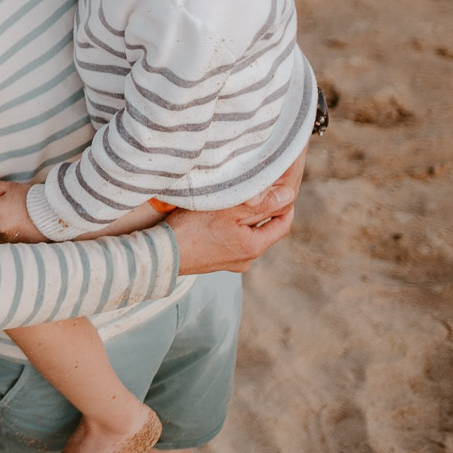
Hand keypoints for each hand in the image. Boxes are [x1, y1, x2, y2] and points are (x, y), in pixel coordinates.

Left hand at [0, 180, 44, 243]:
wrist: (54, 211)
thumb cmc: (32, 197)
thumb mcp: (11, 186)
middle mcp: (0, 227)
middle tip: (15, 207)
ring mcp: (10, 238)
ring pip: (2, 231)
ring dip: (8, 225)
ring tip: (24, 217)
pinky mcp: (20, 246)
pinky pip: (11, 242)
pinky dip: (16, 235)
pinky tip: (26, 228)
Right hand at [168, 147, 306, 274]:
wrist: (162, 253)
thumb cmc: (194, 228)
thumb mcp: (230, 209)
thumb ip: (261, 203)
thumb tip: (289, 195)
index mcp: (255, 246)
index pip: (283, 224)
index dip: (284, 205)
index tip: (278, 188)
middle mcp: (246, 259)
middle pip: (262, 230)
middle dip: (259, 210)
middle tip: (248, 191)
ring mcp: (229, 263)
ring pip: (244, 236)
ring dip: (240, 220)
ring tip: (227, 203)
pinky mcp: (213, 263)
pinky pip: (228, 243)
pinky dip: (226, 230)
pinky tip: (211, 220)